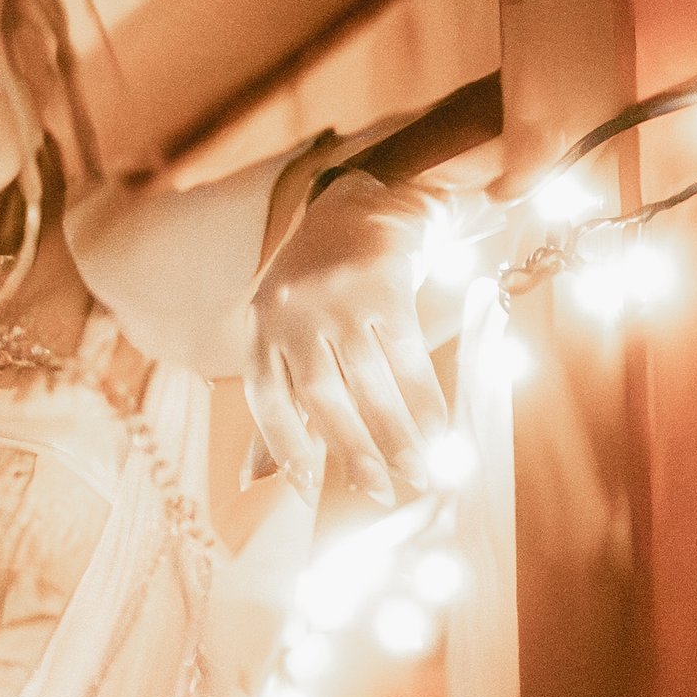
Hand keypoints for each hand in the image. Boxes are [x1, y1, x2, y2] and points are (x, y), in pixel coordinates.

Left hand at [249, 170, 448, 507]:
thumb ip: (277, 399)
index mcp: (259, 327)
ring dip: (396, 433)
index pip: (266, 399)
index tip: (308, 492)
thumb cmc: (319, 284)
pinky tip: (440, 430)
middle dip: (352, 450)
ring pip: (369, 380)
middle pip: (321, 395)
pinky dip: (425, 398)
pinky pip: (408, 355)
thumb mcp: (284, 331)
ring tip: (418, 472)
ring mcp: (338, 297)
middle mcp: (291, 311)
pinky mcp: (383, 284)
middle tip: (380, 492)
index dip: (285, 447)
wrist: (366, 203)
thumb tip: (256, 479)